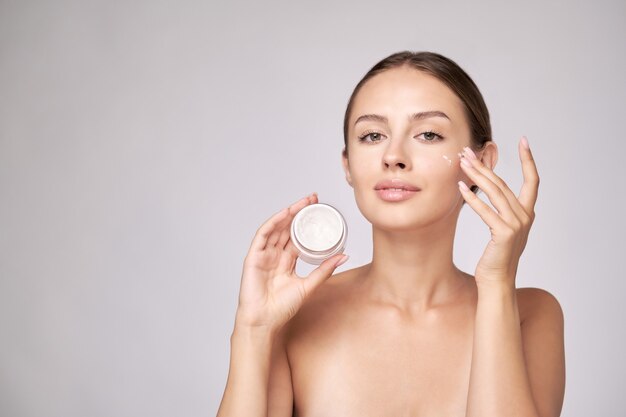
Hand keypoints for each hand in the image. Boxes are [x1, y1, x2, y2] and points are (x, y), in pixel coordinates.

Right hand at [235, 193, 348, 332]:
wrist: (264, 321)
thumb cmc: (282, 308)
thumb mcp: (309, 286)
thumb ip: (324, 270)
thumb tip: (344, 256)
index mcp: (287, 261)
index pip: (297, 236)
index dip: (307, 222)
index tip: (319, 210)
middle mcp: (275, 255)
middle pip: (288, 228)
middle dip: (300, 212)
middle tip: (313, 199)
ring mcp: (264, 255)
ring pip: (277, 228)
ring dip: (289, 213)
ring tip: (302, 202)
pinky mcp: (253, 257)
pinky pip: (263, 235)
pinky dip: (273, 223)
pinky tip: (284, 214)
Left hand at [458, 136, 538, 286]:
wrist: (498, 282)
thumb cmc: (496, 256)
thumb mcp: (501, 228)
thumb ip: (499, 209)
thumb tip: (484, 187)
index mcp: (527, 213)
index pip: (533, 180)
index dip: (529, 159)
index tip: (524, 140)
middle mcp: (525, 216)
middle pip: (503, 183)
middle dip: (484, 165)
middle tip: (467, 151)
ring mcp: (516, 225)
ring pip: (495, 193)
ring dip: (477, 176)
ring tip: (462, 163)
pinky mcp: (504, 234)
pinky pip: (486, 211)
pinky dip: (472, 199)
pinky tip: (460, 189)